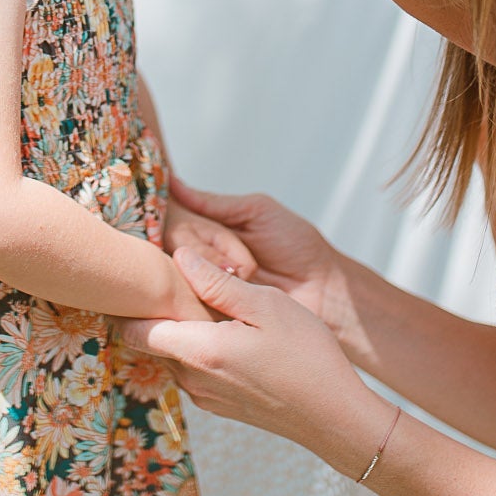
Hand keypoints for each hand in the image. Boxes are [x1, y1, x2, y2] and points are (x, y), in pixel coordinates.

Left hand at [120, 248, 388, 473]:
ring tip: (201, 298)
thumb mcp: (266, 305)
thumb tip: (178, 255)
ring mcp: (204, 396)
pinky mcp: (219, 405)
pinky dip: (195, 347)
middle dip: (153, 310)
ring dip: (177, 328)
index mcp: (199, 352)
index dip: (128, 300)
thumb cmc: (308, 356)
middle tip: (170, 277)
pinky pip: (191, 369)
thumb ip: (216, 282)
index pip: (132, 329)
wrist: (337, 417)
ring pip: (170, 354)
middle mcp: (192, 380)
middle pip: (148, 340)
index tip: (139, 274)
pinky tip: (223, 329)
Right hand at [167, 171, 339, 326]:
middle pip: (171, 244)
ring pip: (178, 270)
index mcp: (209, 230)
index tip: (181, 217)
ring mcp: (203, 286)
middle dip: (205, 244)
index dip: (177, 218)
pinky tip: (227, 286)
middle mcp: (200, 258)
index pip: (173, 219)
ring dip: (211, 267)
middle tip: (237, 257)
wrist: (324, 290)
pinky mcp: (211, 312)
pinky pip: (190, 300)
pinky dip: (203, 292)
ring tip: (247, 272)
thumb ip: (215, 203)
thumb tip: (173, 183)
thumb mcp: (257, 211)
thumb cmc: (296, 246)